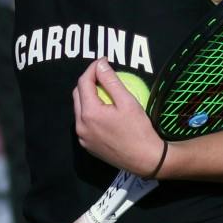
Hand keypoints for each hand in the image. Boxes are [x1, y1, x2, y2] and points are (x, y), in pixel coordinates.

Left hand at [71, 58, 166, 178]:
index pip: (84, 82)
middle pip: (77, 95)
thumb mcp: (127, 101)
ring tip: (103, 90)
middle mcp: (80, 125)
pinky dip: (90, 113)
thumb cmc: (139, 130)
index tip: (104, 61)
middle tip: (103, 75)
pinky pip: (84, 123)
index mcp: (89, 113)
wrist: (146, 160)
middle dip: (87, 81)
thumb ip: (111, 81)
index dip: (92, 69)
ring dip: (87, 97)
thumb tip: (101, 64)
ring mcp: (82, 137)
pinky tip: (104, 110)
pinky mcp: (87, 146)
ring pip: (79, 109)